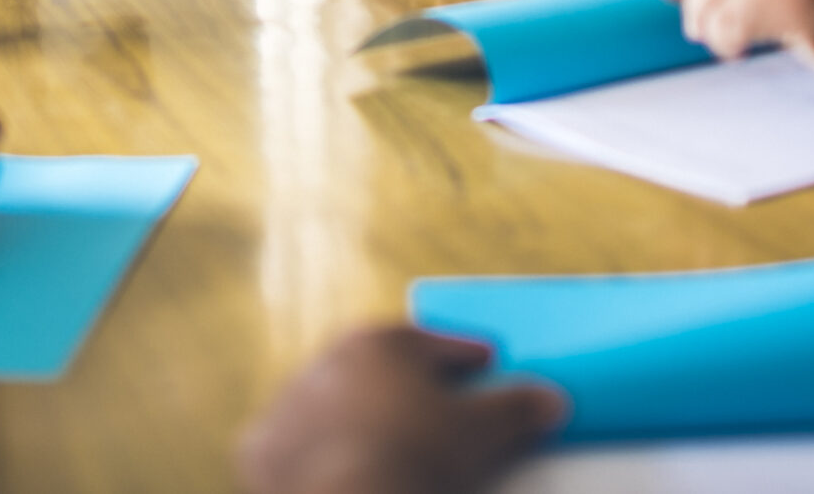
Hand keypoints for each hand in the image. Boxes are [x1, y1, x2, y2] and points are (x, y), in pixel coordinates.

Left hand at [236, 326, 567, 493]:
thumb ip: (517, 409)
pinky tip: (334, 472)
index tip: (484, 361)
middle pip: (376, 367)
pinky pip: (295, 446)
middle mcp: (326, 362)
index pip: (432, 342)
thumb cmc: (416, 457)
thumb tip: (551, 399)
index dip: (464, 353)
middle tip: (432, 403)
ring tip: (382, 442)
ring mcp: (288, 405)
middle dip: (404, 381)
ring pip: (330, 404)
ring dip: (354, 416)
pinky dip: (314, 455)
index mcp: (379, 343)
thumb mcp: (480, 433)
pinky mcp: (262, 449)